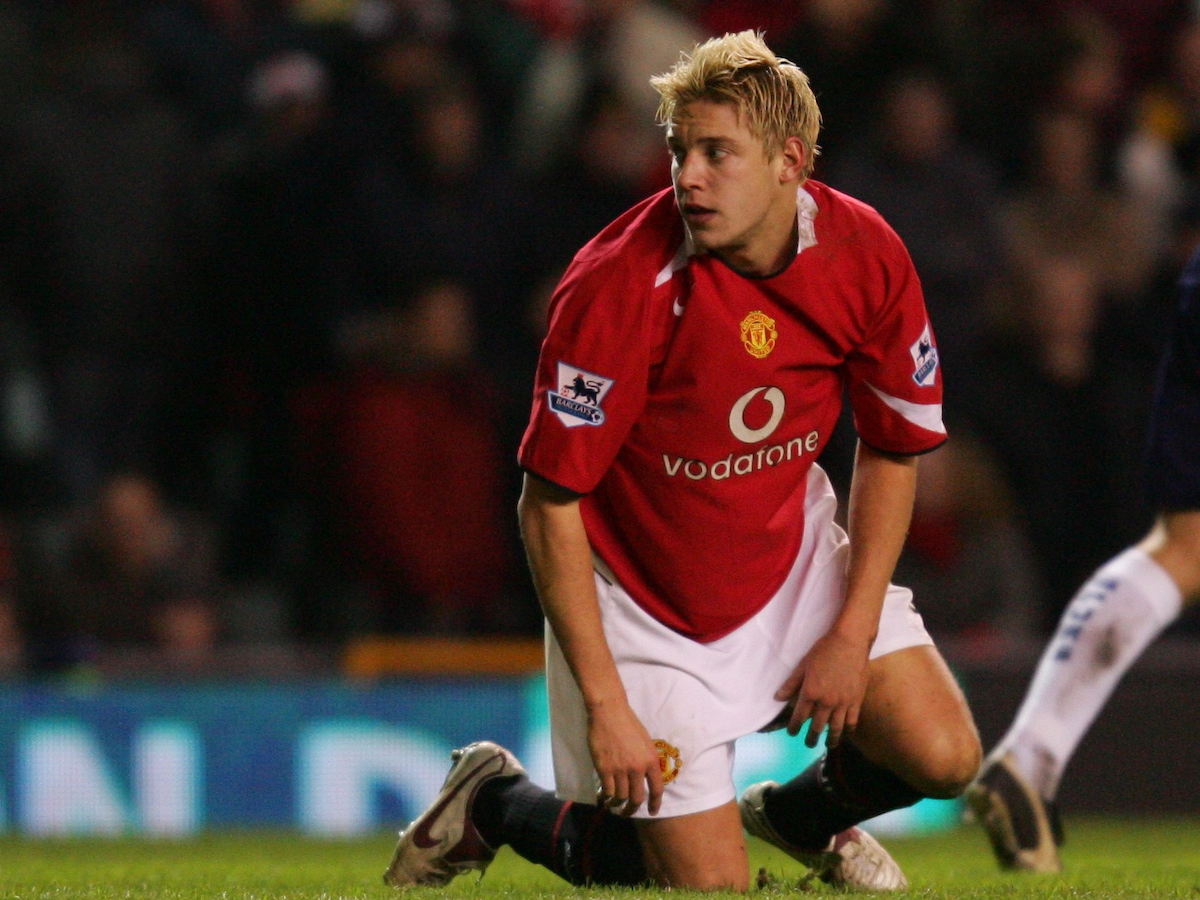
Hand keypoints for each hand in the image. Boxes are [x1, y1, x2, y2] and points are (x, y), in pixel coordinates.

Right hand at [587, 700, 663, 816]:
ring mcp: (620, 769)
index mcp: (651, 760)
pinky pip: (607, 790)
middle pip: (637, 798)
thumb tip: (644, 777)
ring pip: (620, 797)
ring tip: (613, 805)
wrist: (609, 713)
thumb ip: (646, 761)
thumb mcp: (645, 742)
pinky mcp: (604, 769)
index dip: (655, 804)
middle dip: (632, 809)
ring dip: (616, 804)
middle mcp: (637, 768)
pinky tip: (603, 797)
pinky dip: (605, 797)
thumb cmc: (629, 724)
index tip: (653, 812)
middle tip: (627, 813)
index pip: (657, 789)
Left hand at [775, 631, 870, 748]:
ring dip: (830, 739)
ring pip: (836, 728)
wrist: (850, 642)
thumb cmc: (824, 650)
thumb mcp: (803, 665)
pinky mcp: (857, 700)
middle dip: (811, 738)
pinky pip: (852, 721)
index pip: (799, 717)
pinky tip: (846, 733)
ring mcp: (843, 702)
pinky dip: (848, 730)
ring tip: (827, 746)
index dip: (794, 727)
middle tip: (808, 744)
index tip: (792, 733)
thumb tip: (777, 698)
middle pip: (817, 727)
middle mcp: (826, 701)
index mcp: (811, 692)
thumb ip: (791, 684)